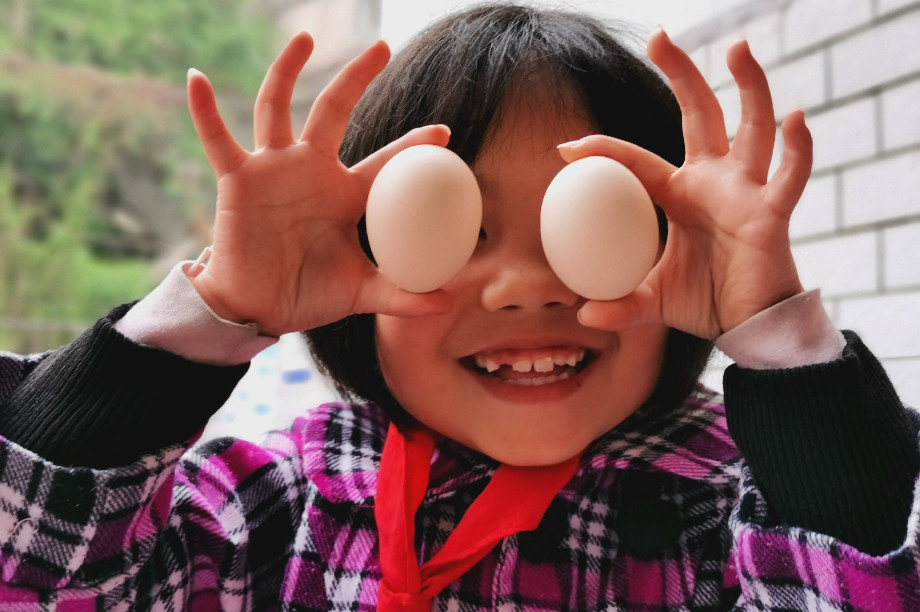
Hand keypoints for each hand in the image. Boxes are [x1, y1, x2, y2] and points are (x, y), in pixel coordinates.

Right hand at [186, 33, 451, 335]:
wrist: (258, 309)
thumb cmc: (310, 293)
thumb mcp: (362, 292)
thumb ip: (403, 294)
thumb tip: (449, 303)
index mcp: (345, 195)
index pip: (385, 162)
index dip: (413, 146)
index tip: (445, 132)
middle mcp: (311, 171)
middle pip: (334, 110)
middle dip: (357, 78)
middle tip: (383, 46)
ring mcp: (273, 170)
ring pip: (278, 108)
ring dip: (287, 71)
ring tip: (303, 38)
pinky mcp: (238, 180)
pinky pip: (218, 139)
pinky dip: (206, 111)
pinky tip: (197, 79)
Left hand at [559, 29, 810, 339]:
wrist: (748, 327)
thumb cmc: (705, 301)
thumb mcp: (651, 299)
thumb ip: (619, 304)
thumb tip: (582, 315)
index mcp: (680, 194)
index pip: (637, 161)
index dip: (604, 150)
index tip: (566, 147)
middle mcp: (714, 182)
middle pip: (701, 113)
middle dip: (682, 73)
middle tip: (659, 36)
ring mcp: (746, 191)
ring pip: (751, 127)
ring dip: (749, 86)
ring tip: (738, 47)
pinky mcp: (772, 212)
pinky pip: (790, 175)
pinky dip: (797, 147)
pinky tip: (796, 116)